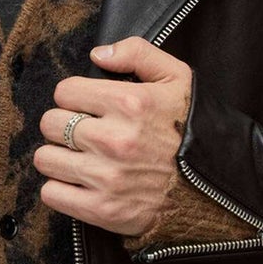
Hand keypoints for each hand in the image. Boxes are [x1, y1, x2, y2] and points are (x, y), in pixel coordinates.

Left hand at [33, 36, 191, 235]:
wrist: (217, 189)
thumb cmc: (193, 131)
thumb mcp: (177, 78)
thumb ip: (138, 53)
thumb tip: (98, 54)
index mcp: (130, 103)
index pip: (65, 92)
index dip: (74, 97)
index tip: (87, 107)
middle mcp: (115, 140)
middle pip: (50, 123)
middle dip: (62, 125)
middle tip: (82, 133)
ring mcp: (108, 178)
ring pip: (45, 159)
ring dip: (58, 157)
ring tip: (79, 158)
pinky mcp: (104, 210)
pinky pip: (52, 194)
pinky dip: (60, 189)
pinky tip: (79, 183)